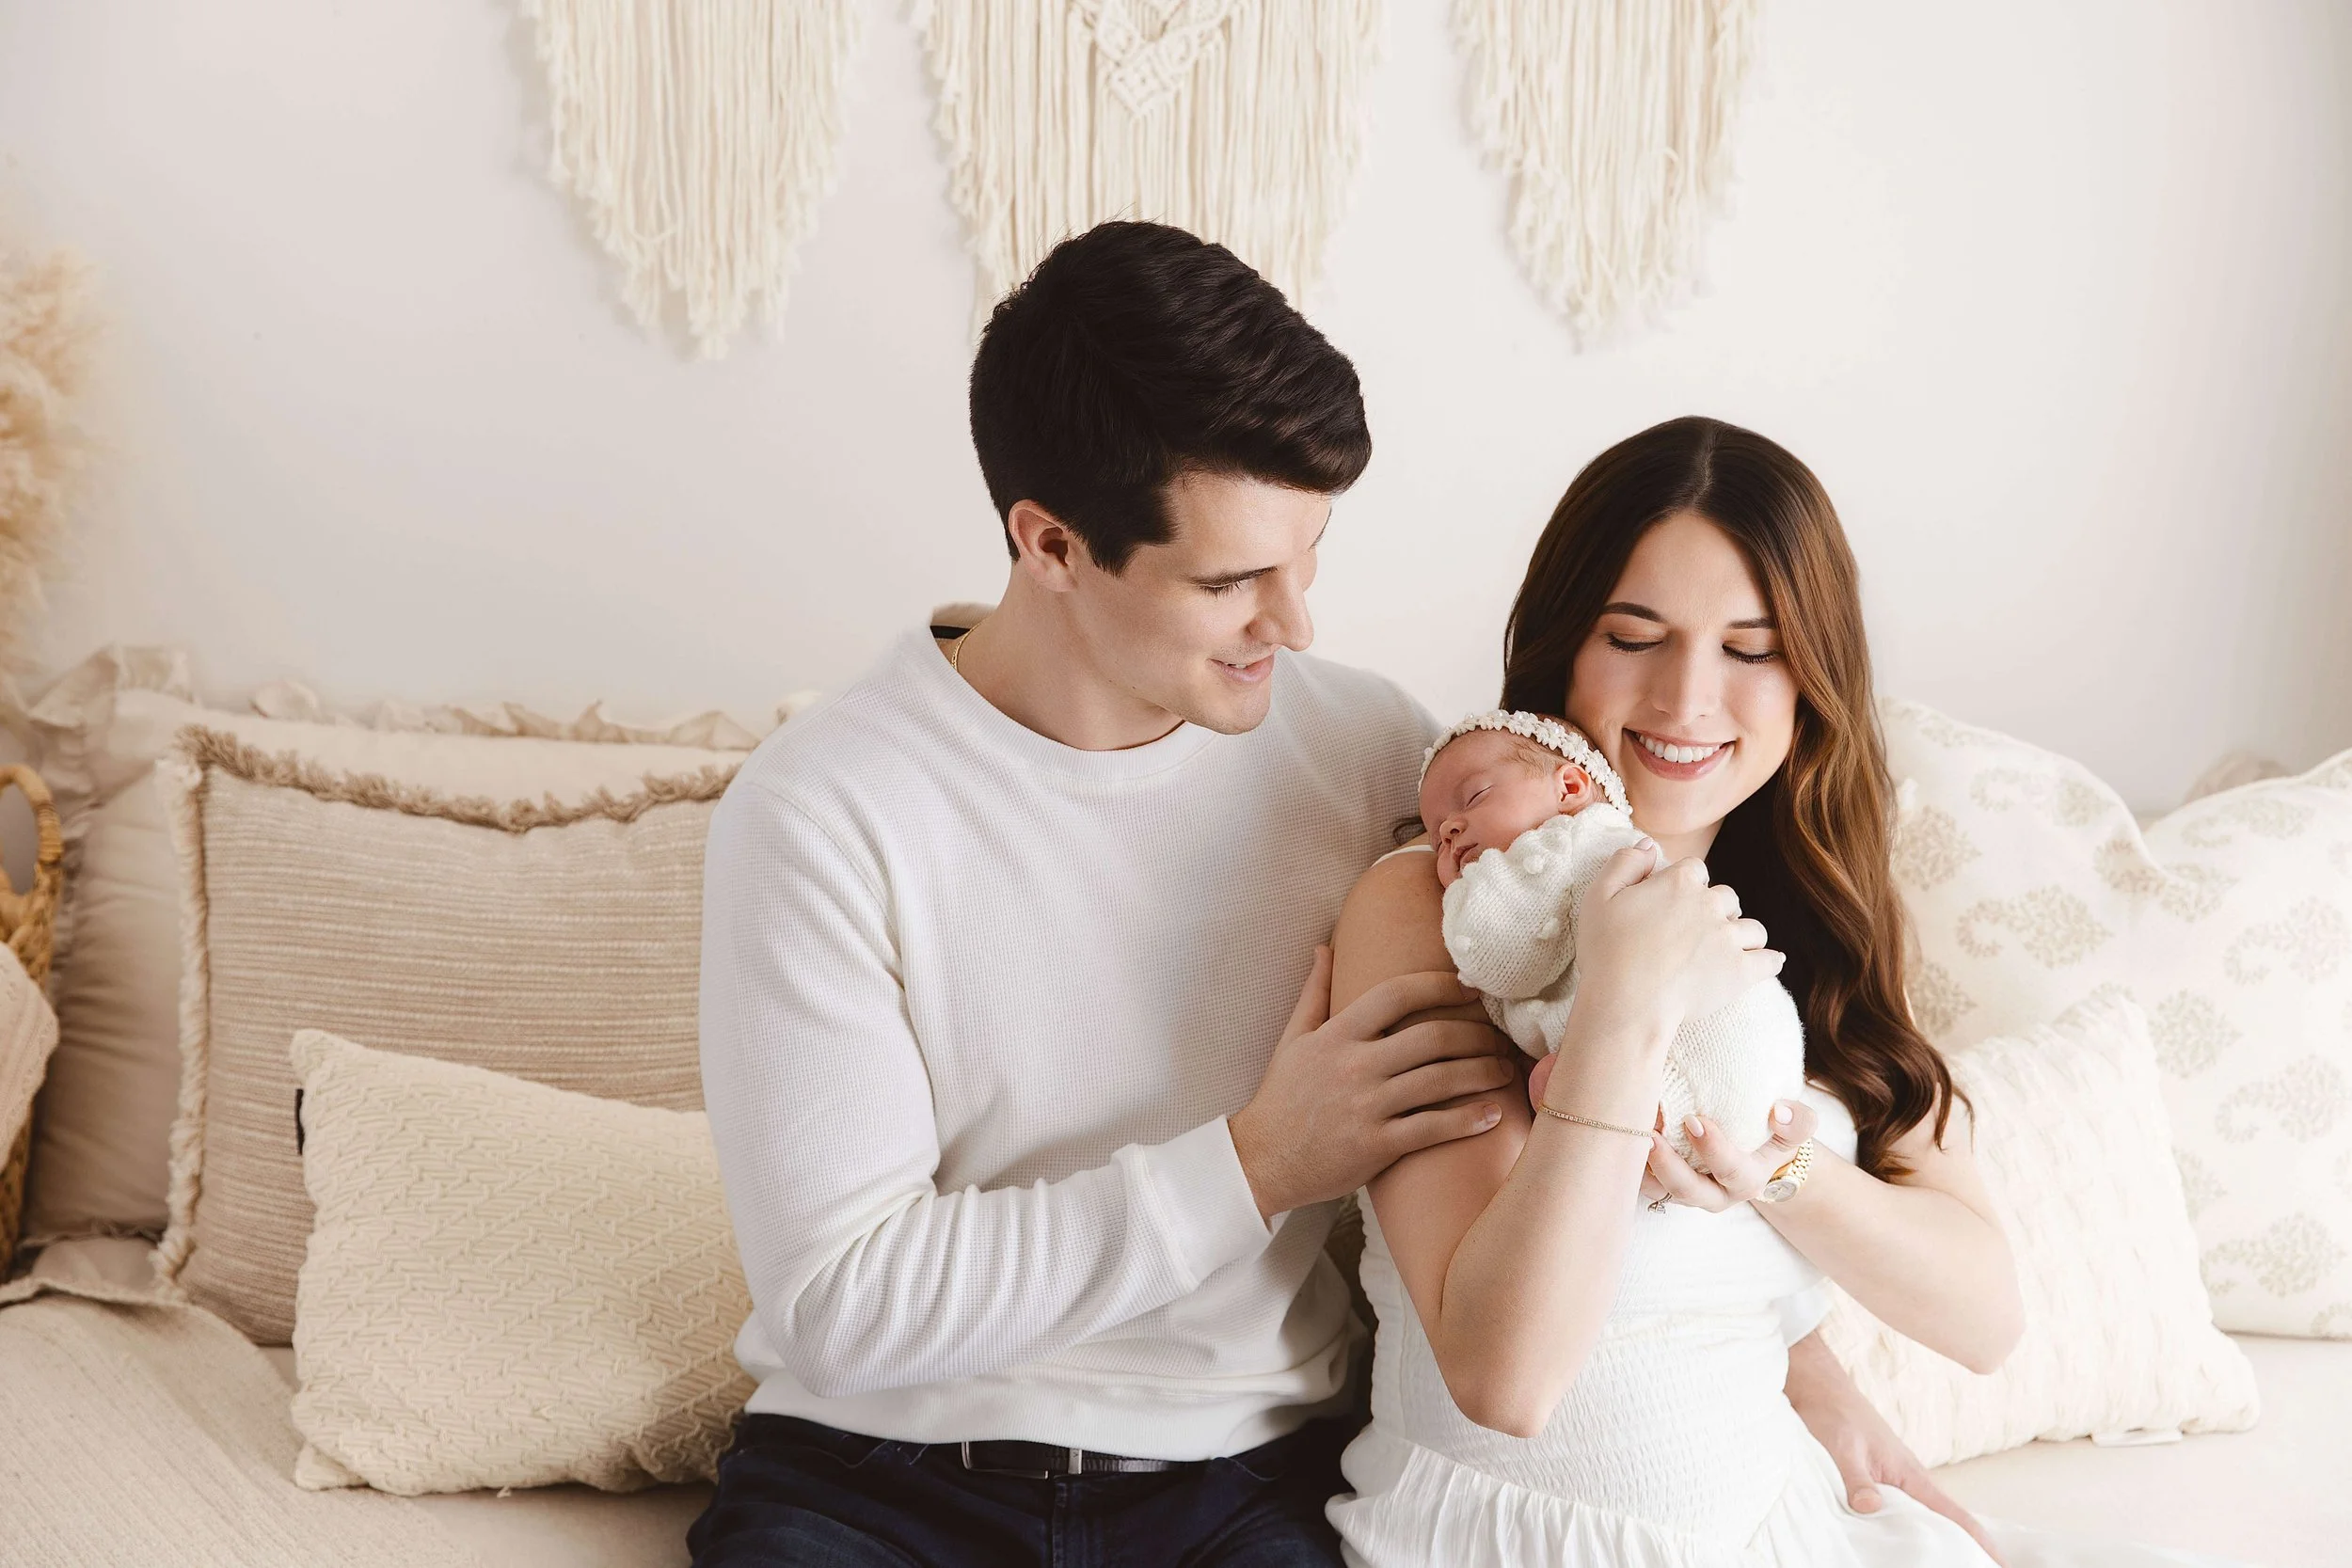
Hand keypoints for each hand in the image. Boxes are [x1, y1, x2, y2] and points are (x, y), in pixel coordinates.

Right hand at [1230, 946, 1514, 1220]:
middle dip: (1476, 1034)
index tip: (1470, 987)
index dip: (1440, 984)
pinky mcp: (1376, 1147)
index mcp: (1336, 1035)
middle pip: (1431, 1037)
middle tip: (1499, 1035)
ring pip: (1440, 1081)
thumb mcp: (1293, 1039)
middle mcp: (1354, 1066)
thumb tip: (1326, 946)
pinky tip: (1492, 1112)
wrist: (1262, 1160)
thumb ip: (1315, 991)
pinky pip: (1433, 1128)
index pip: (1396, 994)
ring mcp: (1366, 1107)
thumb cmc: (1282, 1097)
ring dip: (1483, 1072)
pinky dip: (1468, 1120)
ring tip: (1505, 1069)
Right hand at [1572, 849, 1781, 1050]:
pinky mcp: (1741, 971)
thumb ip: (1624, 864)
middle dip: (1716, 910)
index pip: (1695, 869)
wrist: (1626, 1002)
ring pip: (1752, 928)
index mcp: (1678, 883)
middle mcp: (1710, 904)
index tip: (1673, 903)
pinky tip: (1766, 963)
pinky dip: (1769, 961)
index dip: (1685, 884)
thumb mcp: (1598, 897)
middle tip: (1698, 931)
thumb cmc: (1606, 952)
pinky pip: (1770, 961)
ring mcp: (1729, 938)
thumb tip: (1649, 845)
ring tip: (1726, 949)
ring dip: (1742, 935)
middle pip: (1727, 898)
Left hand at [1644, 1099, 1818, 1210]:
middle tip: (1651, 1135)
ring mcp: (1685, 1193)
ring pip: (1658, 1190)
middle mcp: (1714, 1193)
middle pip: (1687, 1190)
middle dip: (1668, 1166)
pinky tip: (1620, 1132)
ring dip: (1641, 1166)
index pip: (1730, 1170)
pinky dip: (1630, 1162)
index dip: (1713, 1149)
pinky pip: (1642, 1182)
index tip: (1695, 1119)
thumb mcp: (1795, 1129)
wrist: (1755, 1154)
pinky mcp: (1662, 1186)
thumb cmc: (1772, 1135)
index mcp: (1747, 1180)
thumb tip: (1780, 1111)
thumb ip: (1798, 1121)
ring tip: (1628, 1136)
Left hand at [1784, 1331, 2007, 1564]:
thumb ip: (1857, 1479)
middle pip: (1945, 1521)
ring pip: (1921, 1518)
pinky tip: (1898, 1546)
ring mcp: (1894, 1481)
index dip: (1979, 1540)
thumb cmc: (1833, 1414)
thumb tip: (1870, 1507)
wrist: (1818, 1388)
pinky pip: (1898, 1512)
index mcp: (1910, 1474)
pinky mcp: (1876, 1481)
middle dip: (1963, 1548)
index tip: (2002, 1565)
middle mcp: (1908, 1480)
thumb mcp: (1842, 1449)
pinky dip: (1904, 1530)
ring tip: (1947, 1562)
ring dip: (1933, 1540)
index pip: (1954, 1513)